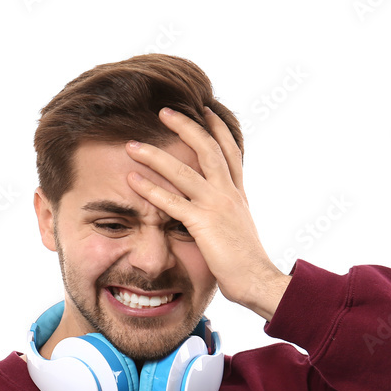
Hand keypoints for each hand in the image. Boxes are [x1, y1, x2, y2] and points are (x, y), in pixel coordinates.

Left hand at [124, 107, 290, 320]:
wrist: (259, 281)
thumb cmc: (248, 265)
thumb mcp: (240, 231)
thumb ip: (228, 216)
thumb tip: (220, 215)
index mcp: (238, 195)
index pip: (229, 152)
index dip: (217, 128)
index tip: (205, 109)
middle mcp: (229, 194)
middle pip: (208, 148)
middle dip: (185, 126)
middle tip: (164, 111)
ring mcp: (217, 206)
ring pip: (184, 170)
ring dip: (155, 155)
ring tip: (132, 144)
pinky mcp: (204, 224)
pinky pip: (171, 202)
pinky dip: (150, 189)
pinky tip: (132, 180)